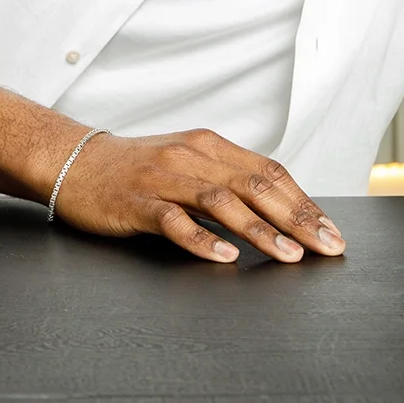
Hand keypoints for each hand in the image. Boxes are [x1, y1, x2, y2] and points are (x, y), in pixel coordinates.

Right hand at [52, 128, 345, 263]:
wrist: (72, 161)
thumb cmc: (133, 169)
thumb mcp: (186, 163)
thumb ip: (225, 179)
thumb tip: (278, 208)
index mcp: (209, 146)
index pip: (269, 172)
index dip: (304, 202)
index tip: (331, 231)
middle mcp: (191, 156)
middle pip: (255, 186)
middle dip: (297, 218)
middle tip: (325, 247)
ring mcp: (164, 178)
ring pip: (222, 202)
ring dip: (260, 230)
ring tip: (288, 255)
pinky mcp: (137, 201)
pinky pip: (173, 221)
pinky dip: (201, 239)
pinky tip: (224, 256)